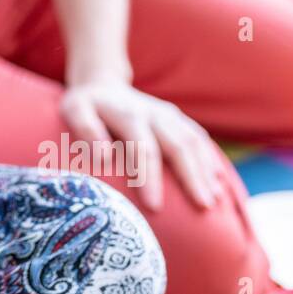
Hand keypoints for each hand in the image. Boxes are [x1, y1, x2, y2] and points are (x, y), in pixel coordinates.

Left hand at [60, 80, 228, 211]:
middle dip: (191, 178)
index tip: (155, 207)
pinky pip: (199, 138)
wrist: (102, 84)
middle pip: (178, 146)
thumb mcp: (75, 109)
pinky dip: (210, 160)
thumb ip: (86, 129)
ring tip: (213, 201)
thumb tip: (103, 158)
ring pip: (194, 142)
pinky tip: (218, 183)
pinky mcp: (177, 119)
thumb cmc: (85, 105)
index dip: (150, 178)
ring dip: (206, 171)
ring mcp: (169, 115)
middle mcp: (154, 114)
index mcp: (129, 115)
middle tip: (202, 208)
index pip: (144, 149)